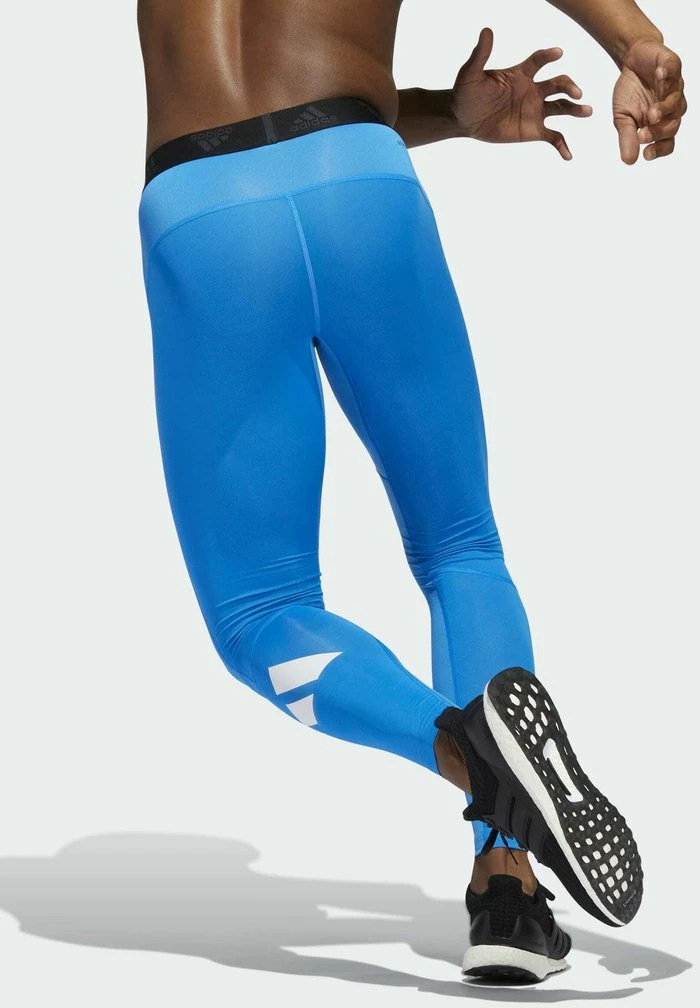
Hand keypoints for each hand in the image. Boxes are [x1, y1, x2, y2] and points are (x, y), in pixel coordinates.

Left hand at [448, 27, 591, 158]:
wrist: (463, 119)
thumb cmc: (465, 93)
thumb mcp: (470, 74)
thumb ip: (480, 55)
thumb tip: (486, 31)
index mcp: (520, 74)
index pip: (538, 61)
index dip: (548, 56)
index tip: (558, 53)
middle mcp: (533, 90)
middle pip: (557, 84)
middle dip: (568, 86)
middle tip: (576, 92)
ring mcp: (535, 110)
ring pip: (561, 107)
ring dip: (575, 109)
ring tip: (587, 111)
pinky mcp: (533, 130)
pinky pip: (553, 137)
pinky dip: (562, 145)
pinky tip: (568, 155)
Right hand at [613, 38, 686, 162]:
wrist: (632, 61)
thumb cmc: (630, 92)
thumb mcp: (623, 118)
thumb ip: (627, 137)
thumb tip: (629, 161)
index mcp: (660, 124)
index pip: (666, 142)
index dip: (659, 149)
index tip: (646, 154)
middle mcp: (671, 108)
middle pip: (672, 126)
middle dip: (658, 132)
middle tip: (642, 134)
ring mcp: (674, 87)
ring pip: (676, 103)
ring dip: (665, 109)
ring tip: (652, 113)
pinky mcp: (673, 66)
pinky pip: (674, 71)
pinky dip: (668, 73)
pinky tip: (659, 73)